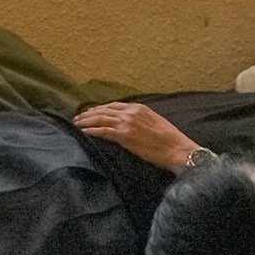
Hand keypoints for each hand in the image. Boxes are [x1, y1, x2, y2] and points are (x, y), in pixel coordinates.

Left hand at [74, 102, 203, 172]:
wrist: (177, 149)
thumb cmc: (169, 140)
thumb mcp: (155, 122)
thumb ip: (140, 119)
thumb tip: (129, 123)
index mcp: (139, 108)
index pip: (114, 105)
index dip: (100, 108)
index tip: (91, 112)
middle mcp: (131, 112)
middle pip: (104, 110)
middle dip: (89, 114)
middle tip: (78, 117)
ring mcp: (127, 123)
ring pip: (100, 119)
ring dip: (86, 121)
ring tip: (77, 124)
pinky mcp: (124, 135)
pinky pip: (103, 131)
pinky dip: (91, 130)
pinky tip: (84, 132)